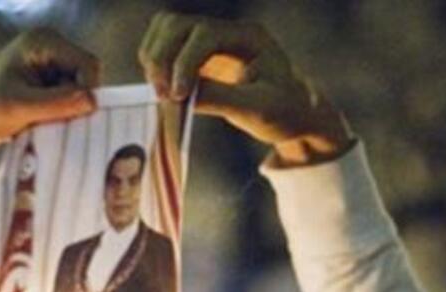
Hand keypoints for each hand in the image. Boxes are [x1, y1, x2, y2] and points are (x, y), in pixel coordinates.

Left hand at [0, 27, 99, 180]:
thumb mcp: (19, 107)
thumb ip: (56, 103)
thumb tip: (92, 102)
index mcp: (43, 41)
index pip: (87, 64)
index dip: (87, 91)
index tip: (73, 116)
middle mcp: (53, 47)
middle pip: (88, 77)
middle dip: (76, 102)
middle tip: (54, 121)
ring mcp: (53, 64)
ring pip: (82, 91)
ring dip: (69, 110)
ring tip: (44, 121)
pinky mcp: (52, 82)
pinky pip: (73, 99)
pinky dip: (64, 113)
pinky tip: (44, 120)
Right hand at [138, 12, 352, 164]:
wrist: (292, 113)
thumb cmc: (283, 111)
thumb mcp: (258, 110)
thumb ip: (220, 99)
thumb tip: (178, 97)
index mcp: (249, 37)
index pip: (204, 34)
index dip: (184, 62)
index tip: (177, 96)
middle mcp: (227, 30)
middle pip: (177, 24)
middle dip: (162, 58)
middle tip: (164, 96)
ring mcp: (210, 39)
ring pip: (165, 29)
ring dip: (154, 58)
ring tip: (163, 93)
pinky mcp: (197, 53)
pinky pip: (163, 45)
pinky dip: (155, 63)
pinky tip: (165, 89)